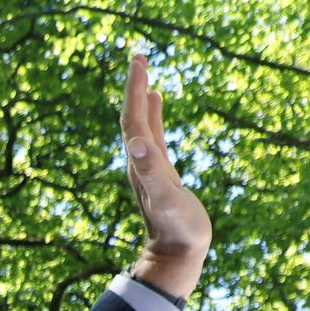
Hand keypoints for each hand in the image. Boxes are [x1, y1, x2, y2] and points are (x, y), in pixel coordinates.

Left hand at [121, 53, 210, 302]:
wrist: (177, 255)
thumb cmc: (176, 229)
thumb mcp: (166, 198)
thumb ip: (151, 170)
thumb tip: (134, 142)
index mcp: (139, 161)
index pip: (132, 118)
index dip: (134, 88)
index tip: (137, 58)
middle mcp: (138, 161)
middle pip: (132, 116)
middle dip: (134, 86)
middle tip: (137, 55)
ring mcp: (149, 166)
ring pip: (141, 124)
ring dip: (141, 98)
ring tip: (143, 73)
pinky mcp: (161, 173)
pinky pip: (154, 137)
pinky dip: (154, 116)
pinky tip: (157, 103)